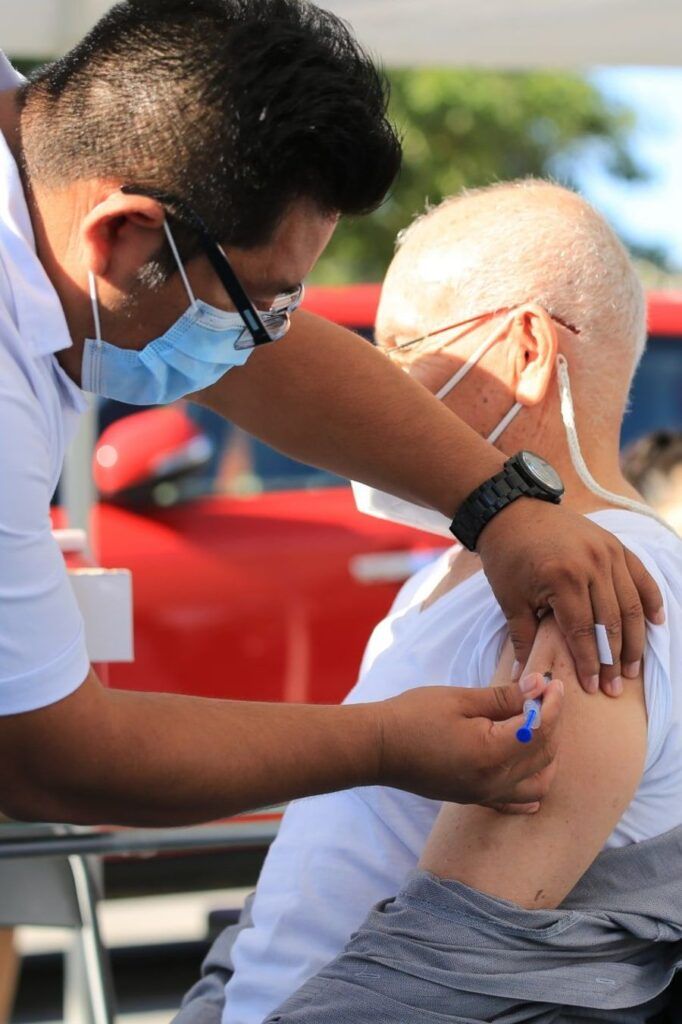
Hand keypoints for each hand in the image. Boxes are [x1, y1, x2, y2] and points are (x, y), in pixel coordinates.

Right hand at [374, 678, 563, 807]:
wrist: (378, 748)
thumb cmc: (414, 716)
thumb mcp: (461, 699)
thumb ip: (505, 696)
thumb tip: (539, 685)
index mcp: (492, 753)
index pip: (540, 730)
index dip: (552, 705)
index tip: (553, 684)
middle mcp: (494, 780)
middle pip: (543, 756)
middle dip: (553, 724)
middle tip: (547, 697)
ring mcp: (484, 793)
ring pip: (537, 782)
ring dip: (548, 756)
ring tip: (541, 728)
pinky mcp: (474, 797)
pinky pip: (514, 801)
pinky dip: (531, 787)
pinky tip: (535, 775)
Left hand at [477, 499, 663, 695]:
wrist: (511, 512)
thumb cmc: (507, 557)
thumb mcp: (509, 600)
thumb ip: (523, 638)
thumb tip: (525, 676)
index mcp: (563, 579)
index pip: (583, 632)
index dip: (590, 663)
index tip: (592, 688)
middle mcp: (591, 564)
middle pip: (611, 622)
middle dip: (613, 660)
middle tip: (615, 687)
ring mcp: (607, 552)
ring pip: (630, 604)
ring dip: (634, 640)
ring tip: (631, 668)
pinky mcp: (614, 543)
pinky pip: (640, 576)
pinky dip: (651, 600)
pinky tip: (655, 624)